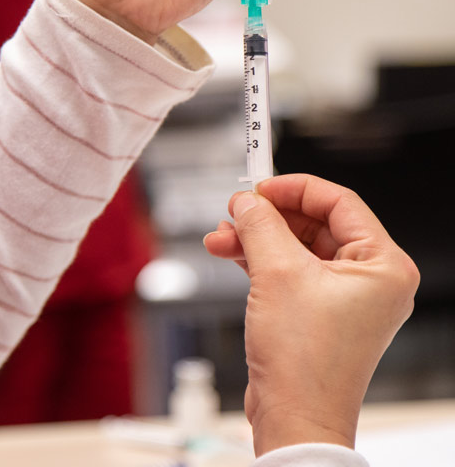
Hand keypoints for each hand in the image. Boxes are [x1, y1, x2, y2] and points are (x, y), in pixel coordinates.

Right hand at [204, 174, 418, 455]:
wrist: (293, 417)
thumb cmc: (305, 361)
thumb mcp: (277, 272)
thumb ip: (260, 224)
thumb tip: (247, 200)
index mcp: (382, 265)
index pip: (339, 202)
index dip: (294, 188)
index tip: (260, 185)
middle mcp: (369, 280)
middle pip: (314, 223)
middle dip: (267, 217)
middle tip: (236, 210)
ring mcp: (343, 297)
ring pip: (295, 246)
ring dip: (255, 238)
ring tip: (221, 236)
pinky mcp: (318, 311)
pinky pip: (289, 269)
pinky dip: (258, 259)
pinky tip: (229, 253)